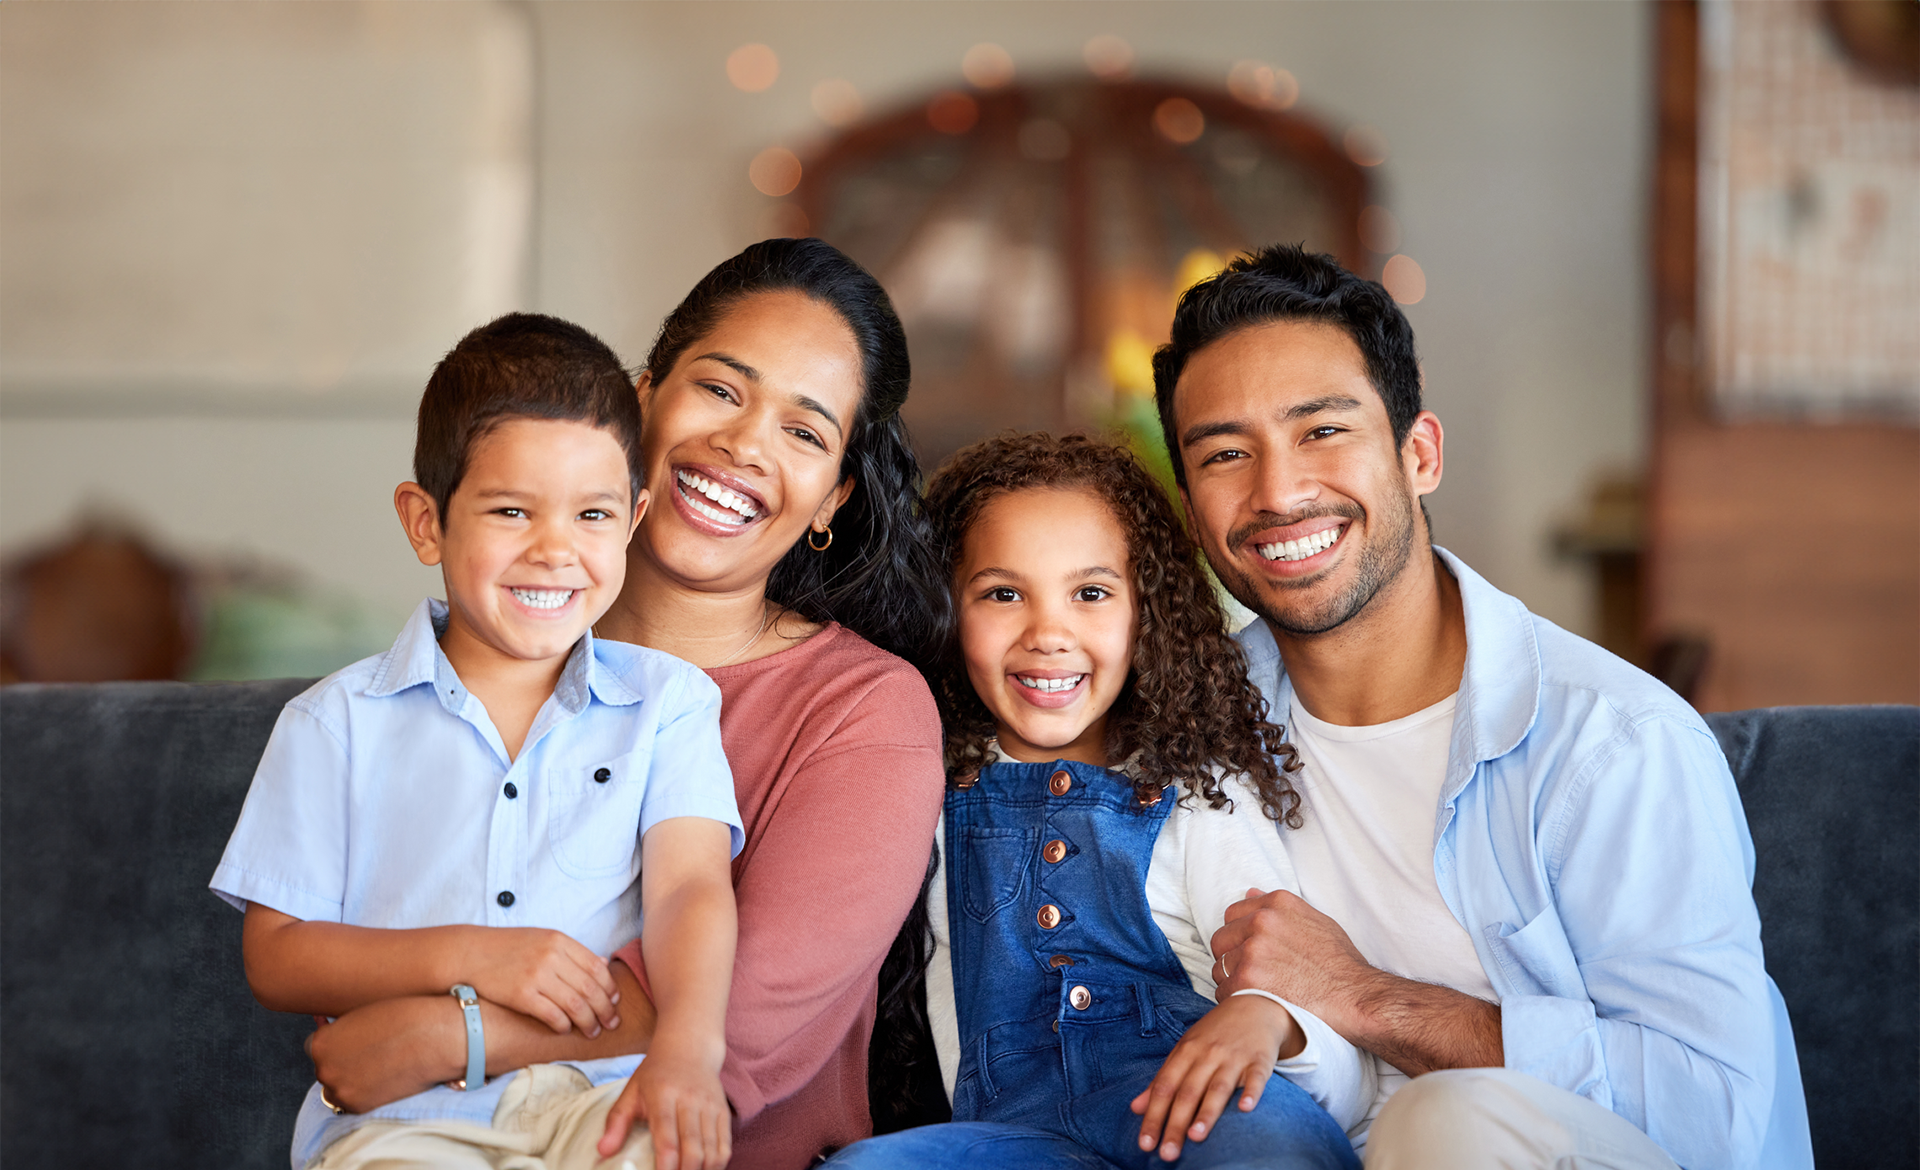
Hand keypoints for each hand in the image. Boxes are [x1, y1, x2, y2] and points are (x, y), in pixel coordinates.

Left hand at [307, 996, 463, 1112]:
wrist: (436, 1038)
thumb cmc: (406, 1016)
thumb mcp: (363, 1013)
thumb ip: (341, 1028)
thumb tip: (327, 1030)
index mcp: (320, 1042)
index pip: (316, 1046)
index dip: (338, 1042)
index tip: (355, 1042)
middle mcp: (324, 1068)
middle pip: (326, 1068)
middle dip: (343, 1062)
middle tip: (372, 1053)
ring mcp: (340, 1090)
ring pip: (337, 1089)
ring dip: (351, 1080)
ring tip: (379, 1066)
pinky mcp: (359, 1107)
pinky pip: (352, 1102)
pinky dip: (365, 1093)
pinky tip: (384, 1077)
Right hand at [461, 927, 620, 1036]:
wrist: (472, 953)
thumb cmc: (509, 947)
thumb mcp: (544, 938)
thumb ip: (573, 951)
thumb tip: (602, 964)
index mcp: (560, 940)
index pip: (597, 967)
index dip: (610, 987)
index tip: (615, 1001)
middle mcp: (551, 957)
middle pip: (590, 988)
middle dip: (605, 1009)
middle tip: (612, 1023)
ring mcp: (536, 975)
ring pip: (576, 1005)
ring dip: (589, 1022)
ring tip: (593, 1032)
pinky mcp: (521, 995)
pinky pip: (553, 1015)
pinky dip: (564, 1025)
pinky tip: (566, 1030)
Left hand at [597, 1045, 730, 1169]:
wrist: (690, 1047)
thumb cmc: (656, 1074)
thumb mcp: (631, 1091)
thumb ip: (616, 1122)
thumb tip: (603, 1152)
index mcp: (663, 1095)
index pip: (667, 1138)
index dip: (665, 1166)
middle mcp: (690, 1100)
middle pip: (693, 1149)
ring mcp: (710, 1106)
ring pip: (713, 1151)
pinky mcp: (724, 1112)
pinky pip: (725, 1146)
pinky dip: (716, 1164)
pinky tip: (703, 1169)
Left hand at [1130, 994, 1300, 1160]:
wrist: (1254, 1006)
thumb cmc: (1214, 1034)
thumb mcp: (1184, 1050)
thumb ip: (1161, 1080)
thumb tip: (1135, 1108)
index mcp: (1185, 1052)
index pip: (1164, 1087)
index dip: (1153, 1116)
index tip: (1145, 1143)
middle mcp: (1207, 1054)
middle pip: (1188, 1092)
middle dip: (1175, 1124)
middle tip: (1166, 1154)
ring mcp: (1234, 1057)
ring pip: (1218, 1088)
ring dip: (1206, 1113)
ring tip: (1195, 1137)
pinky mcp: (1259, 1060)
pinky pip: (1255, 1078)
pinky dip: (1251, 1093)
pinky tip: (1245, 1109)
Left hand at [1211, 888, 1372, 1027]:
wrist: (1354, 997)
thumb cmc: (1341, 964)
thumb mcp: (1318, 922)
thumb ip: (1281, 909)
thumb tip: (1250, 892)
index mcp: (1278, 904)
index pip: (1233, 914)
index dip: (1239, 935)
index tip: (1250, 951)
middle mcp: (1262, 921)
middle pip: (1221, 939)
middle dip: (1231, 957)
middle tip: (1251, 975)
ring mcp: (1252, 950)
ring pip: (1220, 966)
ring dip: (1233, 980)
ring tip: (1257, 991)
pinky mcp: (1247, 980)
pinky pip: (1223, 991)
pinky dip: (1234, 1001)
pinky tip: (1256, 1005)